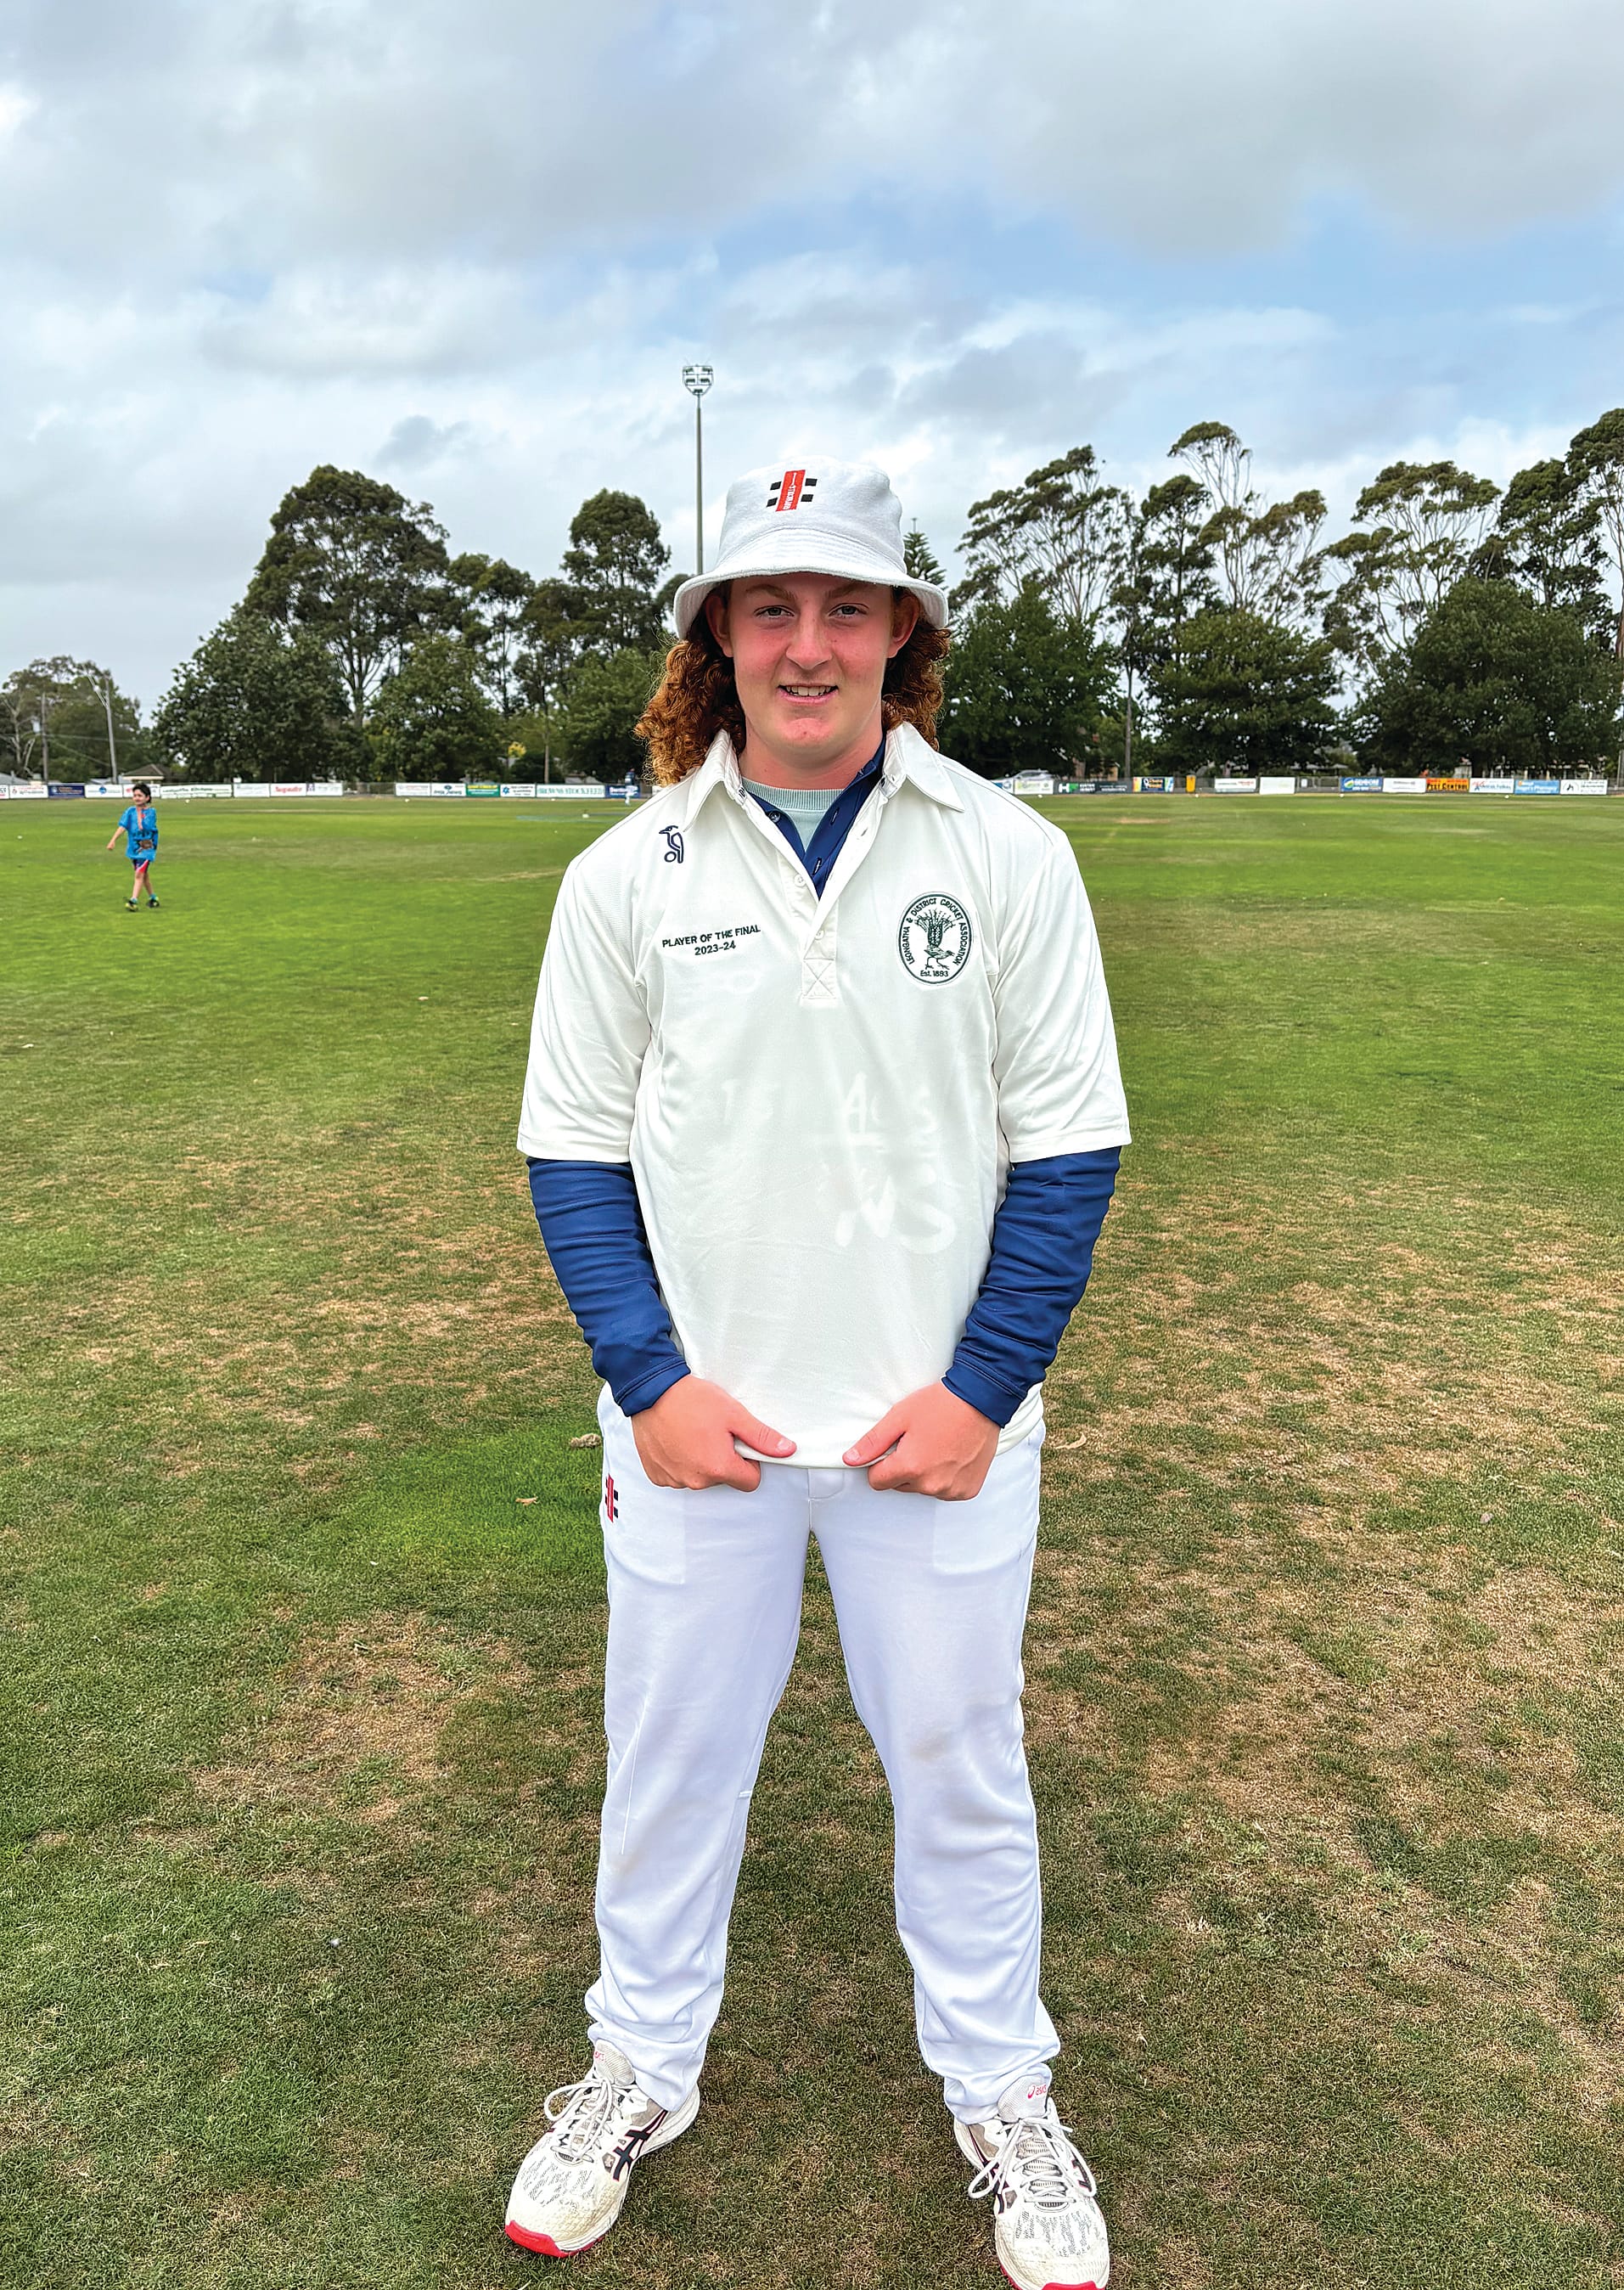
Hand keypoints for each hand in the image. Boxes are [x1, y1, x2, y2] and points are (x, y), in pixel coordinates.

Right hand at [631, 1375, 794, 1491]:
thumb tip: (787, 1451)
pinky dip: (679, 1461)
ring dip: (699, 1460)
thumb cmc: (692, 1400)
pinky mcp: (657, 1475)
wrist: (651, 1391)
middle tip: (712, 1432)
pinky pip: (677, 1475)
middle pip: (723, 1478)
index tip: (737, 1442)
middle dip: (722, 1459)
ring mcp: (673, 1480)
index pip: (750, 1481)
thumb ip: (762, 1437)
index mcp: (718, 1468)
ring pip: (699, 1477)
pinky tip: (676, 1440)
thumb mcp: (734, 1414)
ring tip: (691, 1433)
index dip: (749, 1461)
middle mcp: (695, 1481)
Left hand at [843, 1383, 999, 1499]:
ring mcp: (952, 1490)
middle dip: (905, 1467)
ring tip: (938, 1446)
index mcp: (911, 1468)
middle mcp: (931, 1485)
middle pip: (901, 1485)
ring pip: (924, 1489)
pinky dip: (947, 1477)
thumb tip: (851, 1460)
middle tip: (919, 1441)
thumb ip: (873, 1442)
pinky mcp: (968, 1490)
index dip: (880, 1464)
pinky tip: (952, 1455)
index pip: (877, 1482)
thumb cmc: (942, 1405)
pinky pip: (946, 1490)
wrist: (981, 1400)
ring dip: (926, 1474)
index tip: (893, 1448)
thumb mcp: (900, 1417)